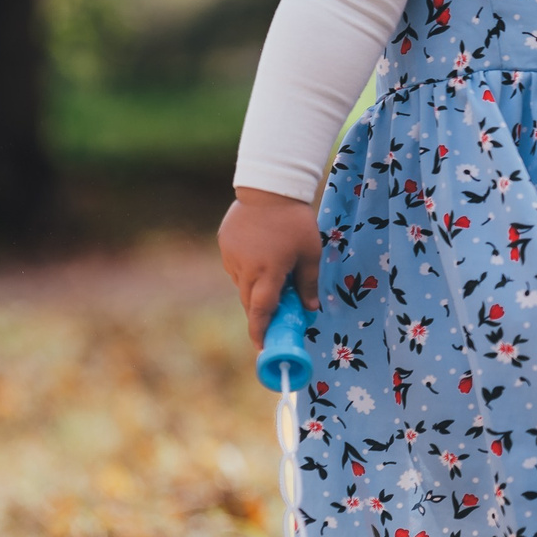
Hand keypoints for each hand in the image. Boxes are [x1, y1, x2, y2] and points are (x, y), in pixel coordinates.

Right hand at [220, 187, 321, 345]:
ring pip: (242, 285)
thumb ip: (309, 283)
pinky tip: (262, 255)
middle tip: (274, 318)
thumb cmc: (295, 222)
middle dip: (261, 312)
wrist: (269, 188)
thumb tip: (311, 309)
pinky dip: (248, 270)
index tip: (262, 348)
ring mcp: (232, 257)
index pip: (262, 310)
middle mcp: (246, 268)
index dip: (261, 331)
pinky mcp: (225, 246)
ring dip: (255, 289)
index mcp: (269, 272)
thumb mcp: (310, 253)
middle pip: (250, 302)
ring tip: (273, 274)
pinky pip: (236, 268)